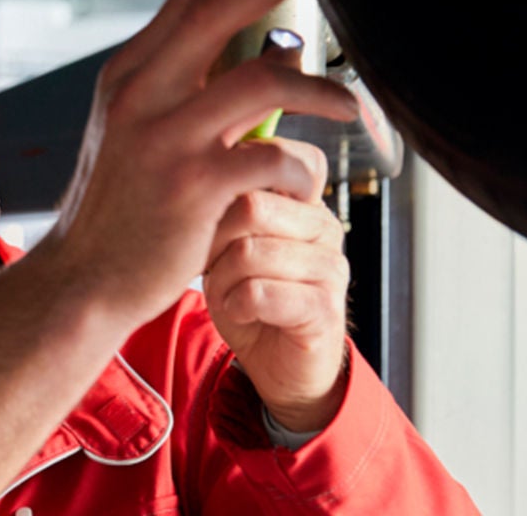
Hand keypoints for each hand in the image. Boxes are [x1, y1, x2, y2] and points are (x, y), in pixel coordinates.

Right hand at [37, 0, 357, 325]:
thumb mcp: (136, 132)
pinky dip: (301, 163)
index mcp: (127, 77)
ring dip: (317, 81)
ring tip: (350, 96)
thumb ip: (184, 87)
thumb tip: (254, 49)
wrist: (83, 279)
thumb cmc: (118, 209)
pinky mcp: (192, 187)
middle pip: (217, 11)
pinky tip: (308, 176)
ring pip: (259, 78)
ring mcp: (164, 140)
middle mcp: (140, 96)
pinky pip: (270, 155)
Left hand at [205, 186, 350, 431]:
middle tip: (212, 265)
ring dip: (222, 279)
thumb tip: (196, 172)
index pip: (264, 165)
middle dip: (213, 239)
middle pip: (250, 206)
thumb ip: (224, 205)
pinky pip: (259, 293)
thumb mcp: (227, 242)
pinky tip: (240, 312)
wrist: (277, 361)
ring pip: (248, 252)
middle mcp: (324, 226)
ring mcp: (330, 266)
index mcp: (303, 201)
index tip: (209, 224)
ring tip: (228, 292)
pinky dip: (235, 305)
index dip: (222, 194)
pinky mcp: (325, 307)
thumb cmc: (248, 295)